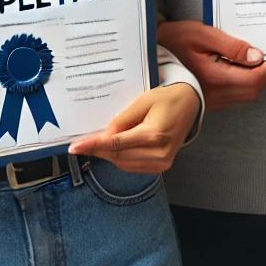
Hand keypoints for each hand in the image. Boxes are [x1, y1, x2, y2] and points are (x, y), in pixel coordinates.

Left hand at [69, 83, 200, 172]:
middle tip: (80, 144)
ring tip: (96, 144)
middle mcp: (159, 153)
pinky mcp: (162, 167)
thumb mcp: (143, 101)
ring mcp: (162, 163)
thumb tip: (104, 136)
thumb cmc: (167, 98)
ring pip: (123, 164)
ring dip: (108, 155)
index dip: (94, 145)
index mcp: (155, 135)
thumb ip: (123, 120)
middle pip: (118, 156)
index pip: (117, 144)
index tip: (75, 147)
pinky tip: (115, 148)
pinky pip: (132, 166)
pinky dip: (120, 158)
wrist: (190, 104)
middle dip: (98, 150)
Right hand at [157, 20, 265, 109]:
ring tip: (255, 62)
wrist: (148, 53)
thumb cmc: (173, 40)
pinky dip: (242, 84)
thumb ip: (232, 46)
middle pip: (251, 92)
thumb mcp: (203, 35)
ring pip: (242, 96)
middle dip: (264, 76)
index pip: (252, 81)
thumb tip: (257, 57)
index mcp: (214, 78)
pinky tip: (239, 69)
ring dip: (253, 81)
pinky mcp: (205, 99)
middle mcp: (213, 94)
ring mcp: (208, 100)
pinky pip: (231, 96)